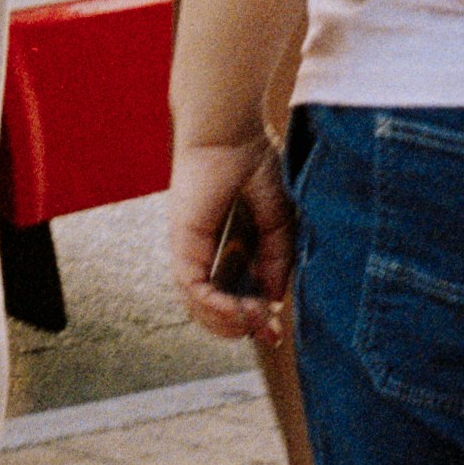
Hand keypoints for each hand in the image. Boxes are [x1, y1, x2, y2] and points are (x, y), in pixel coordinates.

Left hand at [166, 129, 292, 344]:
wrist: (232, 131)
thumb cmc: (255, 164)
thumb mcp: (280, 221)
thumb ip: (276, 259)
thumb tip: (272, 298)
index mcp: (227, 244)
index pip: (231, 294)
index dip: (252, 318)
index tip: (276, 332)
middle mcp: (203, 250)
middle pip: (211, 307)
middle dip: (240, 327)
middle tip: (268, 333)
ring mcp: (190, 247)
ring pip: (197, 304)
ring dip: (229, 322)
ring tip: (256, 322)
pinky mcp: (183, 241)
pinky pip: (191, 287)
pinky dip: (215, 306)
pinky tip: (240, 311)